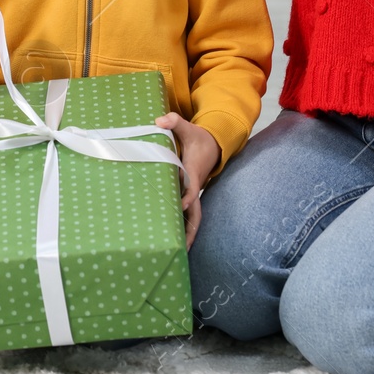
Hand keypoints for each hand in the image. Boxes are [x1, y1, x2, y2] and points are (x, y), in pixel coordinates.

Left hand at [155, 112, 219, 247]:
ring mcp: (194, 192)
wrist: (213, 144)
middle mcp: (195, 186)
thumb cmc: (200, 138)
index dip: (186, 198)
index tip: (179, 208)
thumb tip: (159, 121)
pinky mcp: (190, 193)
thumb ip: (175, 122)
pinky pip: (187, 212)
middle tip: (182, 249)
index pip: (191, 189)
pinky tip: (172, 236)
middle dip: (190, 231)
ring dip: (186, 233)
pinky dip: (182, 224)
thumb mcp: (189, 128)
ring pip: (192, 216)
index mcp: (194, 173)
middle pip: (195, 213)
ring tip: (178, 252)